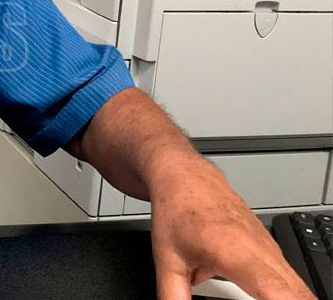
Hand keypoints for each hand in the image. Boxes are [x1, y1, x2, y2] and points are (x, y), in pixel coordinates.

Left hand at [149, 158, 313, 299]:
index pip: (275, 291)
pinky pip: (284, 277)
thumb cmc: (177, 210)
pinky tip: (241, 284)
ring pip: (294, 285)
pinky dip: (275, 290)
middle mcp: (260, 249)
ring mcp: (269, 247)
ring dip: (278, 297)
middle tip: (248, 295)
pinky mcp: (270, 247)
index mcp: (235, 253)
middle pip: (297, 293)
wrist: (184, 176)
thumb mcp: (167, 263)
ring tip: (236, 285)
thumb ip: (174, 297)